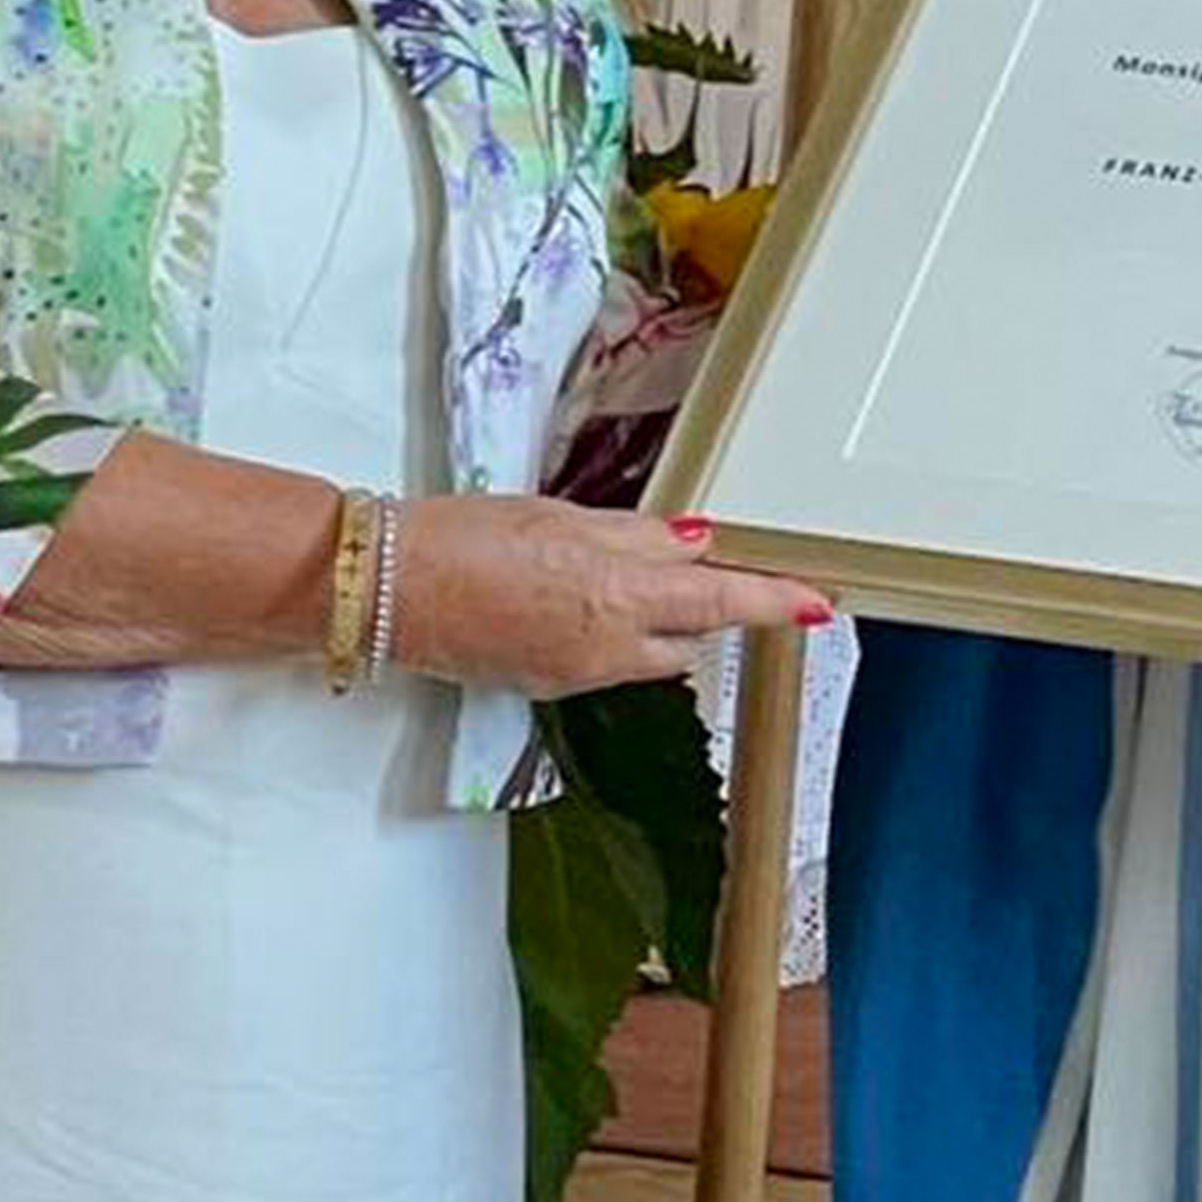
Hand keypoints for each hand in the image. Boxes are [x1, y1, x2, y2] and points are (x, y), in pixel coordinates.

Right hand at [393, 495, 831, 697]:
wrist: (385, 589)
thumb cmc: (465, 539)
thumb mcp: (563, 516)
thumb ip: (637, 536)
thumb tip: (693, 544)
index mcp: (617, 594)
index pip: (720, 602)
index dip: (773, 602)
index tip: (816, 605)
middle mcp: (607, 646)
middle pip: (690, 633)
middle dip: (699, 604)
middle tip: (690, 565)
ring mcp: (576, 673)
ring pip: (648, 652)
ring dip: (653, 621)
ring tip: (610, 576)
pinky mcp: (545, 685)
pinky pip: (604, 663)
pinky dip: (608, 635)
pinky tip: (572, 601)